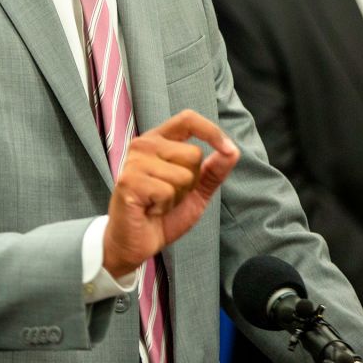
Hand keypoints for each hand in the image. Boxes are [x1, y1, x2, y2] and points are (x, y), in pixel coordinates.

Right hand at [102, 109, 238, 276]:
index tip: (227, 149)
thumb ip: (213, 171)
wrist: (135, 243)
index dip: (211, 131)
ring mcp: (134, 161)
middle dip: (191, 182)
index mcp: (159, 141)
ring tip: (158, 203)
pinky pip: (167, 191)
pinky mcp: (129, 181)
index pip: (188, 119)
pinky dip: (164, 206)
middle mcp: (144, 144)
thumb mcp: (196, 192)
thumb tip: (233, 151)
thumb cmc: (162, 215)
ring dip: (177, 197)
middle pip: (193, 153)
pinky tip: (150, 209)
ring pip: (183, 174)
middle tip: (169, 195)